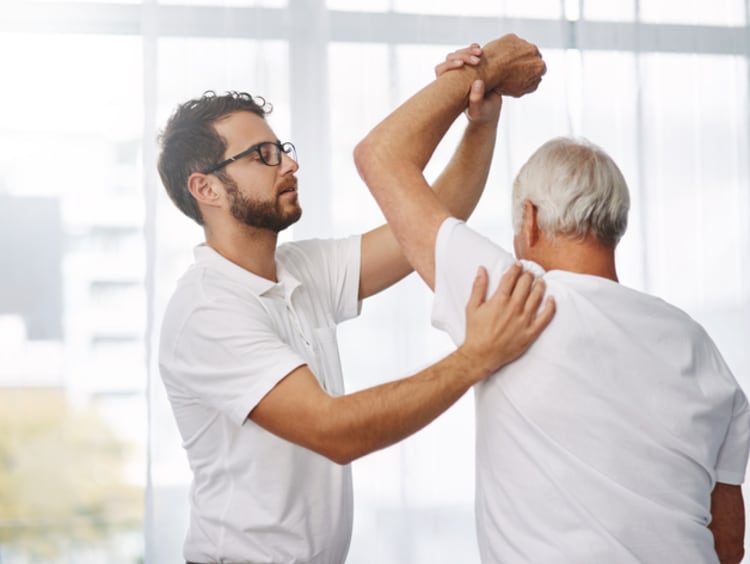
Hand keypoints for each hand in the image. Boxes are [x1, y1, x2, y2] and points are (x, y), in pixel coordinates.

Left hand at [435, 44, 501, 123]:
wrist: (491, 110)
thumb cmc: (482, 114)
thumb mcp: (479, 111)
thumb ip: (476, 100)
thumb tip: (477, 82)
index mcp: (448, 87)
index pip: (440, 69)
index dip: (449, 64)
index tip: (462, 65)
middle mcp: (453, 76)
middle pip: (450, 58)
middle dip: (462, 56)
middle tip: (477, 61)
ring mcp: (462, 70)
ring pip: (460, 53)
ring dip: (469, 51)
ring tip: (481, 54)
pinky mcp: (473, 67)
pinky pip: (470, 53)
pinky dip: (474, 49)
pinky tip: (482, 50)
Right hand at [459, 263, 554, 378]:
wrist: (482, 355)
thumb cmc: (475, 332)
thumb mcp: (472, 307)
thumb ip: (478, 287)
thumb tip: (482, 269)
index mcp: (500, 300)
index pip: (511, 277)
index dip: (516, 268)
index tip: (518, 265)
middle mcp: (514, 307)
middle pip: (526, 284)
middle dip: (528, 275)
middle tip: (529, 273)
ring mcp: (524, 320)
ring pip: (537, 297)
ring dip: (540, 286)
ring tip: (541, 281)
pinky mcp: (531, 332)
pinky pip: (546, 317)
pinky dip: (551, 306)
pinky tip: (552, 299)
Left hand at [479, 34, 545, 97]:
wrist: (487, 70)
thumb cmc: (501, 81)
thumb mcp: (520, 91)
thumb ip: (532, 85)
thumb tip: (536, 79)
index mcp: (539, 66)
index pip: (539, 69)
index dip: (530, 72)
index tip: (523, 74)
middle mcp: (534, 52)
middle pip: (532, 57)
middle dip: (525, 61)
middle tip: (513, 69)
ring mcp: (523, 43)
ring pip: (522, 49)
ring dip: (517, 54)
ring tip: (505, 64)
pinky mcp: (511, 37)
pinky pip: (511, 43)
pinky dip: (507, 48)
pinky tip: (500, 57)